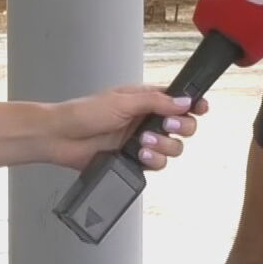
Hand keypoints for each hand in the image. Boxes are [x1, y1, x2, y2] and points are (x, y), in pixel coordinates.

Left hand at [43, 85, 208, 171]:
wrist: (61, 137)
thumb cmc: (85, 113)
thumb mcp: (122, 101)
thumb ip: (156, 102)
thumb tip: (185, 102)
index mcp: (147, 100)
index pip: (179, 101)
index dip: (194, 105)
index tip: (201, 108)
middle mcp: (147, 120)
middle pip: (184, 126)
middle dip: (181, 127)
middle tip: (168, 126)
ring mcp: (142, 141)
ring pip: (173, 148)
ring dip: (164, 145)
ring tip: (143, 142)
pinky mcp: (134, 160)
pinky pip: (157, 164)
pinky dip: (153, 160)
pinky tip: (139, 154)